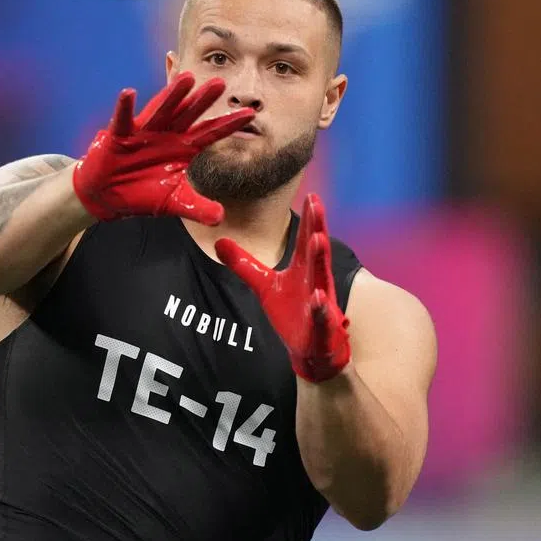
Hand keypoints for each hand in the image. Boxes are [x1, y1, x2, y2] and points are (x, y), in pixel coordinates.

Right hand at [73, 72, 254, 224]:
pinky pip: (123, 120)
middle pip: (189, 115)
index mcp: (183, 147)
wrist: (109, 195)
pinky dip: (125, 107)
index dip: (229, 124)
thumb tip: (220, 218)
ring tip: (185, 78)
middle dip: (203, 100)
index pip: (211, 133)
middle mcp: (168, 135)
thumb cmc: (142, 192)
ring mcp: (145, 133)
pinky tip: (128, 93)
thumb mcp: (174, 203)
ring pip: (161, 110)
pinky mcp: (120, 136)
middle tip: (220, 83)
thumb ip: (197, 208)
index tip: (250, 114)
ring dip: (172, 95)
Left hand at [215, 194, 351, 382]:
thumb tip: (218, 241)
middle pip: (316, 250)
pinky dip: (320, 308)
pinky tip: (318, 297)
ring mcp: (320, 302)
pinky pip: (321, 315)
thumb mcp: (263, 285)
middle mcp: (316, 279)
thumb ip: (244, 264)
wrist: (310, 347)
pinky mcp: (321, 326)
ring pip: (322, 278)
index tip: (310, 193)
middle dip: (317, 227)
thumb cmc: (291, 310)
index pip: (306, 238)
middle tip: (316, 204)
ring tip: (319, 240)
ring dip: (320, 259)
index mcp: (304, 268)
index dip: (308, 218)